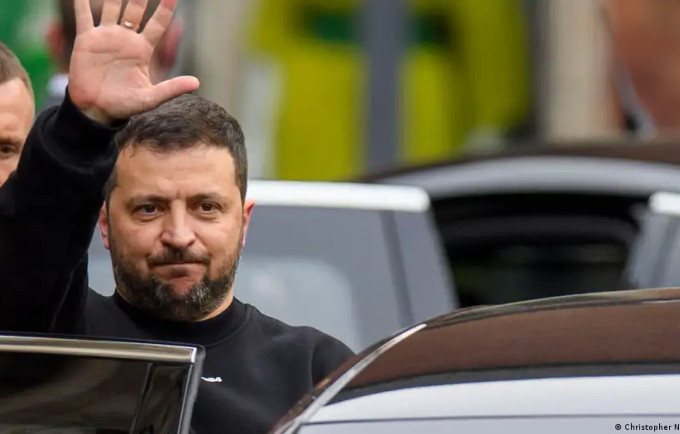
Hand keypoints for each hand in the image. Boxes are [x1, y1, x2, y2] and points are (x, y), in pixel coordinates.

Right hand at [67, 0, 199, 123]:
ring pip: (112, 7)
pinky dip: (81, 2)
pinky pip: (84, 16)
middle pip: (135, 10)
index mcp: (142, 49)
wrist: (96, 109)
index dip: (165, 8)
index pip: (158, 23)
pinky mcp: (87, 40)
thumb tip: (197, 82)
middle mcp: (126, 39)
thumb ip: (172, 88)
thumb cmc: (125, 105)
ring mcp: (106, 37)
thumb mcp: (150, 97)